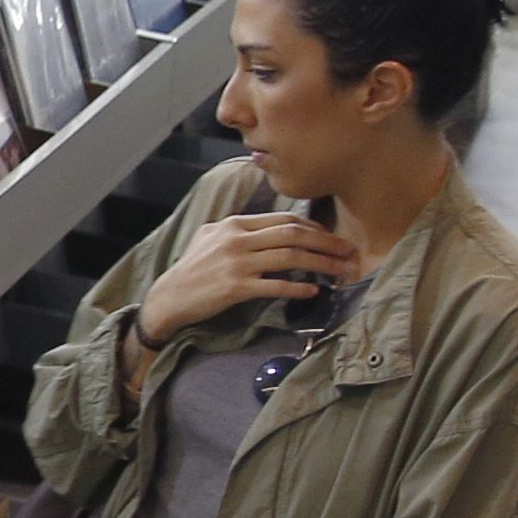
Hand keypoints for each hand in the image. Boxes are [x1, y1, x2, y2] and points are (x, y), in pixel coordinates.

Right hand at [136, 209, 363, 341]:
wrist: (170, 297)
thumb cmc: (191, 268)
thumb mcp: (209, 237)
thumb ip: (236, 229)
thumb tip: (262, 227)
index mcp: (235, 225)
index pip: (283, 220)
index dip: (313, 227)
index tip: (331, 237)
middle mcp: (238, 240)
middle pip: (292, 235)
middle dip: (326, 242)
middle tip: (348, 251)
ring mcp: (238, 263)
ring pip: (290, 257)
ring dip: (321, 263)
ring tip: (340, 271)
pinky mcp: (236, 287)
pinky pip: (275, 285)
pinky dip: (298, 287)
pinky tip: (314, 290)